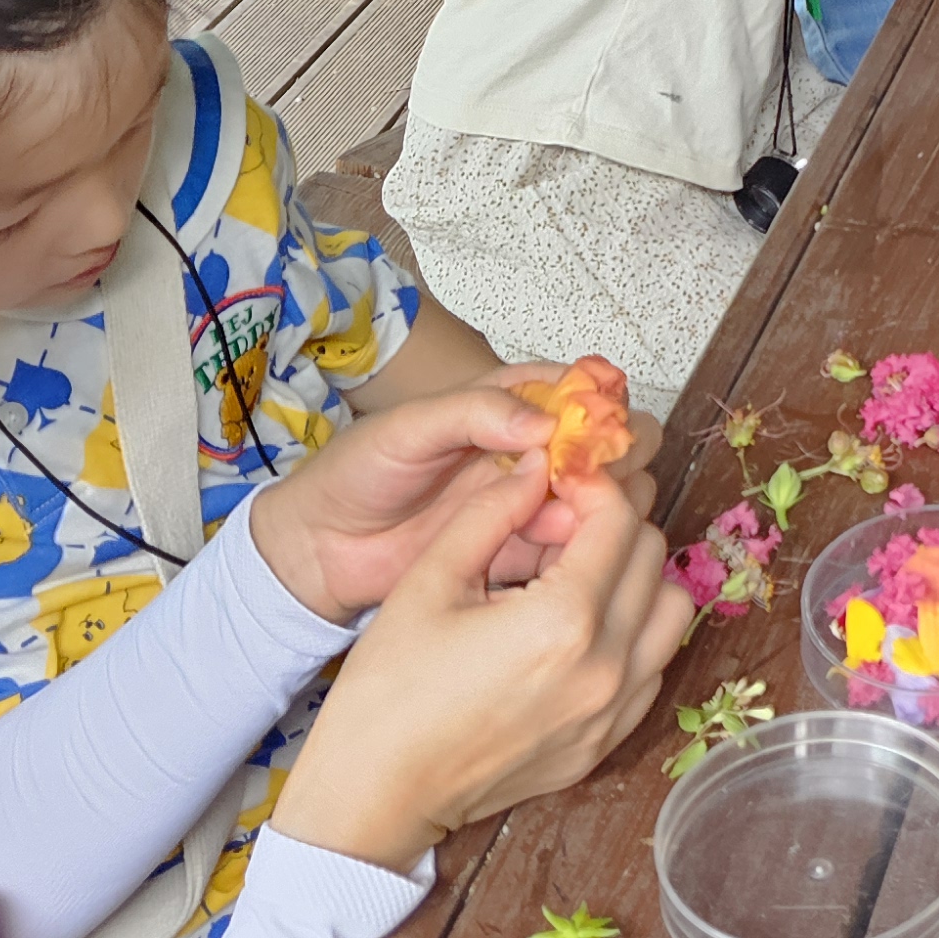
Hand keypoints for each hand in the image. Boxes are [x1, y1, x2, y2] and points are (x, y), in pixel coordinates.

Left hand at [246, 370, 662, 625]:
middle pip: (609, 439)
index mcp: (512, 403)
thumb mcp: (409, 427)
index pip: (583, 386)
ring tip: (576, 514)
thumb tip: (548, 423)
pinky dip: (581, 545)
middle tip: (598, 471)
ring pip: (604, 492)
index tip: (605, 417)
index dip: (605, 398)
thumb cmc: (358, 472)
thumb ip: (476, 413)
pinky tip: (565, 550)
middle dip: (618, 450)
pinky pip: (573, 545)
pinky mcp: (522, 549)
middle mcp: (534, 448)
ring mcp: (532, 500)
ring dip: (605, 499)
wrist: (320, 551)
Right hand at [267, 464, 690, 871]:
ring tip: (579, 576)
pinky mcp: (604, 743)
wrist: (373, 800)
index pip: (619, 519)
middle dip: (614, 525)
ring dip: (636, 579)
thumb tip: (539, 466)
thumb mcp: (428, 582)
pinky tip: (580, 631)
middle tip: (564, 525)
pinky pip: (653, 667)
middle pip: (652, 556)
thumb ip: (491, 512)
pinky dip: (634, 634)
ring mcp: (612, 712)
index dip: (593, 486)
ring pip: (670, 611)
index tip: (562, 482)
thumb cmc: (388, 692)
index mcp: (563, 621)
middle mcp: (606, 667)